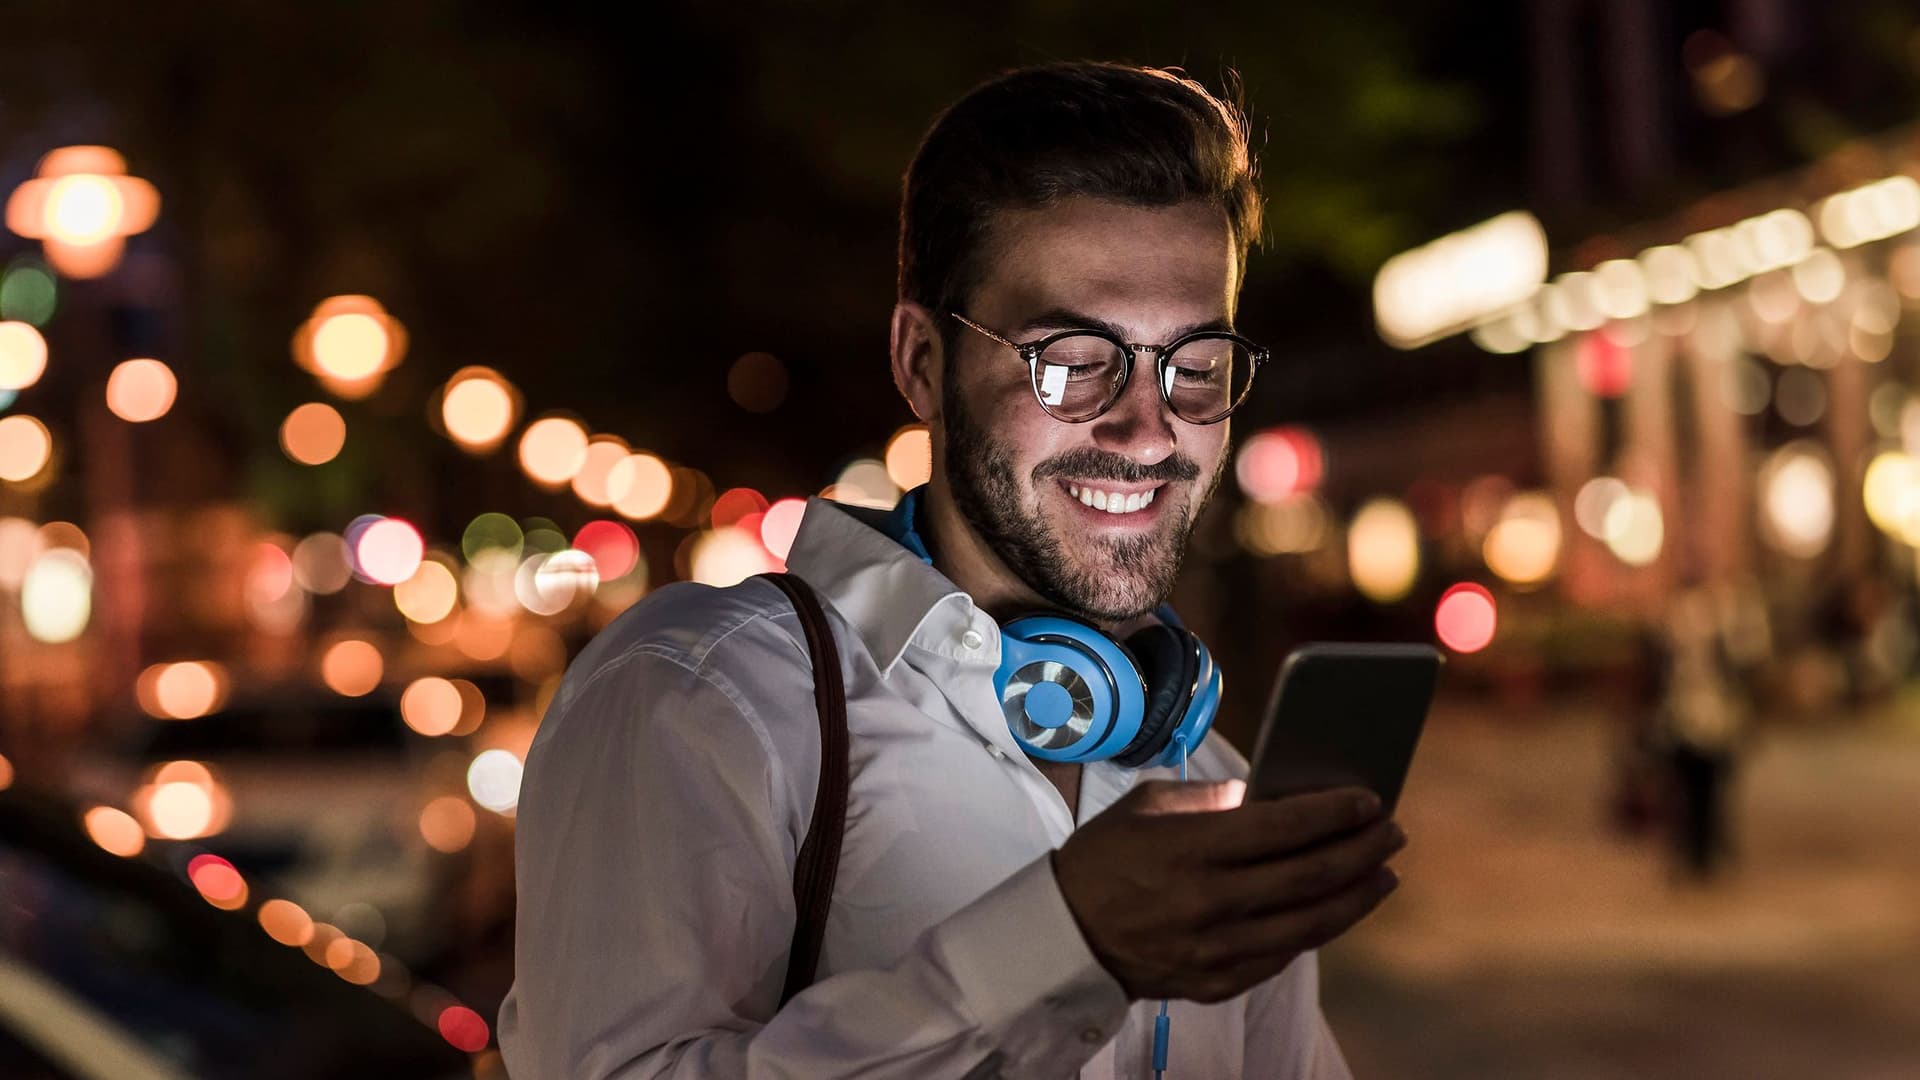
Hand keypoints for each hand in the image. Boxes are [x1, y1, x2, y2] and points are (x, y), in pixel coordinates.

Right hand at [1051, 781, 1403, 1002]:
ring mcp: (1216, 949)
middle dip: (1361, 850)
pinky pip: (1283, 957)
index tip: (1370, 799)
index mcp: (1190, 849)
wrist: (1064, 935)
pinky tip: (1336, 909)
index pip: (1283, 827)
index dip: (1335, 812)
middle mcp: (1210, 902)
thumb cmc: (1105, 857)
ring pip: (1310, 925)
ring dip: (1356, 896)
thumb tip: (1273, 795)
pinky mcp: (1217, 983)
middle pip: (1309, 876)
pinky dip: (1317, 931)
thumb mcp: (1148, 806)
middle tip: (1391, 832)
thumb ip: (1213, 799)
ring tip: (1383, 875)